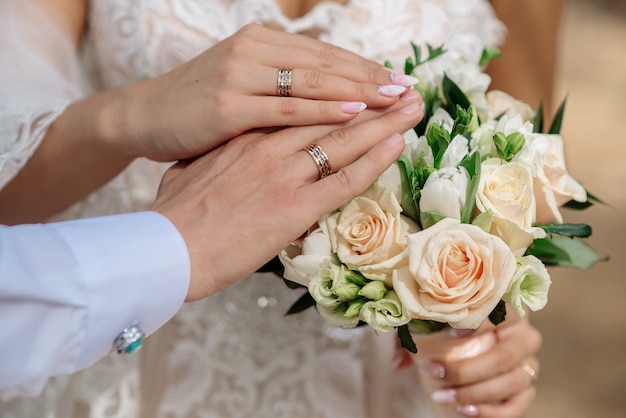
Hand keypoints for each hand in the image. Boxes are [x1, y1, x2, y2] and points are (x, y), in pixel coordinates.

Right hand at [123, 23, 416, 161]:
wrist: (142, 115)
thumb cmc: (195, 105)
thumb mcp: (240, 83)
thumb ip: (278, 83)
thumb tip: (323, 92)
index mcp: (260, 42)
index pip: (322, 53)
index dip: (362, 66)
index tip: (396, 79)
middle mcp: (253, 50)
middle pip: (325, 63)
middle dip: (371, 76)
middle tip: (409, 88)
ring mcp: (240, 75)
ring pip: (311, 82)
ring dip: (358, 89)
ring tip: (395, 99)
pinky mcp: (227, 105)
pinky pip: (285, 108)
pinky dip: (322, 109)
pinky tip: (353, 112)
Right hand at [152, 90, 422, 299]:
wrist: (168, 249)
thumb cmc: (174, 215)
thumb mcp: (190, 173)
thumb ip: (214, 162)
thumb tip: (215, 163)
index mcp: (244, 136)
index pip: (300, 106)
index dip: (336, 96)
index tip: (361, 88)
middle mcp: (268, 146)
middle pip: (330, 114)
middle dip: (372, 99)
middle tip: (405, 88)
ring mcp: (283, 173)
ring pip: (344, 139)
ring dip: (385, 121)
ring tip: (414, 107)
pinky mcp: (295, 206)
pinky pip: (345, 178)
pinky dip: (375, 159)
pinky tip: (398, 144)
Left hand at [403, 312, 541, 416]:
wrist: (461, 362)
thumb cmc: (445, 336)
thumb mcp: (428, 329)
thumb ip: (413, 336)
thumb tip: (397, 362)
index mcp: (506, 309)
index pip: (504, 309)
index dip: (481, 320)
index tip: (453, 331)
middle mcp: (524, 336)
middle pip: (504, 354)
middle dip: (465, 368)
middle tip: (432, 371)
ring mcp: (529, 365)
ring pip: (510, 381)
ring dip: (472, 393)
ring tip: (441, 396)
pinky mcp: (527, 391)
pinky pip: (515, 406)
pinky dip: (489, 410)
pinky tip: (464, 410)